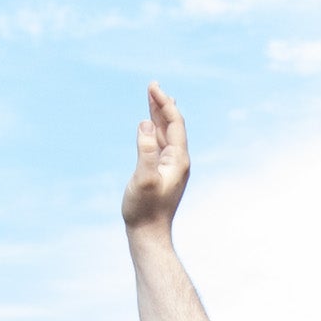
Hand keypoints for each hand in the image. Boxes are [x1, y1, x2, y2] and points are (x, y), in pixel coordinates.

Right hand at [122, 84, 189, 234]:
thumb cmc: (144, 210)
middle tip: (152, 85)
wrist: (148, 235)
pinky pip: (160, 144)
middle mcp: (178, 160)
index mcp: (178, 159)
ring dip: (158, 114)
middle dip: (162, 104)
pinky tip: (151, 125)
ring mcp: (171, 167)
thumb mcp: (143, 178)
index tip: (153, 87)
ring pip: (166, 133)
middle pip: (172, 124)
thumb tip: (145, 123)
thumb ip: (145, 150)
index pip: (174, 123)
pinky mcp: (162, 172)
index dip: (164, 103)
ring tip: (153, 97)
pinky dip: (155, 129)